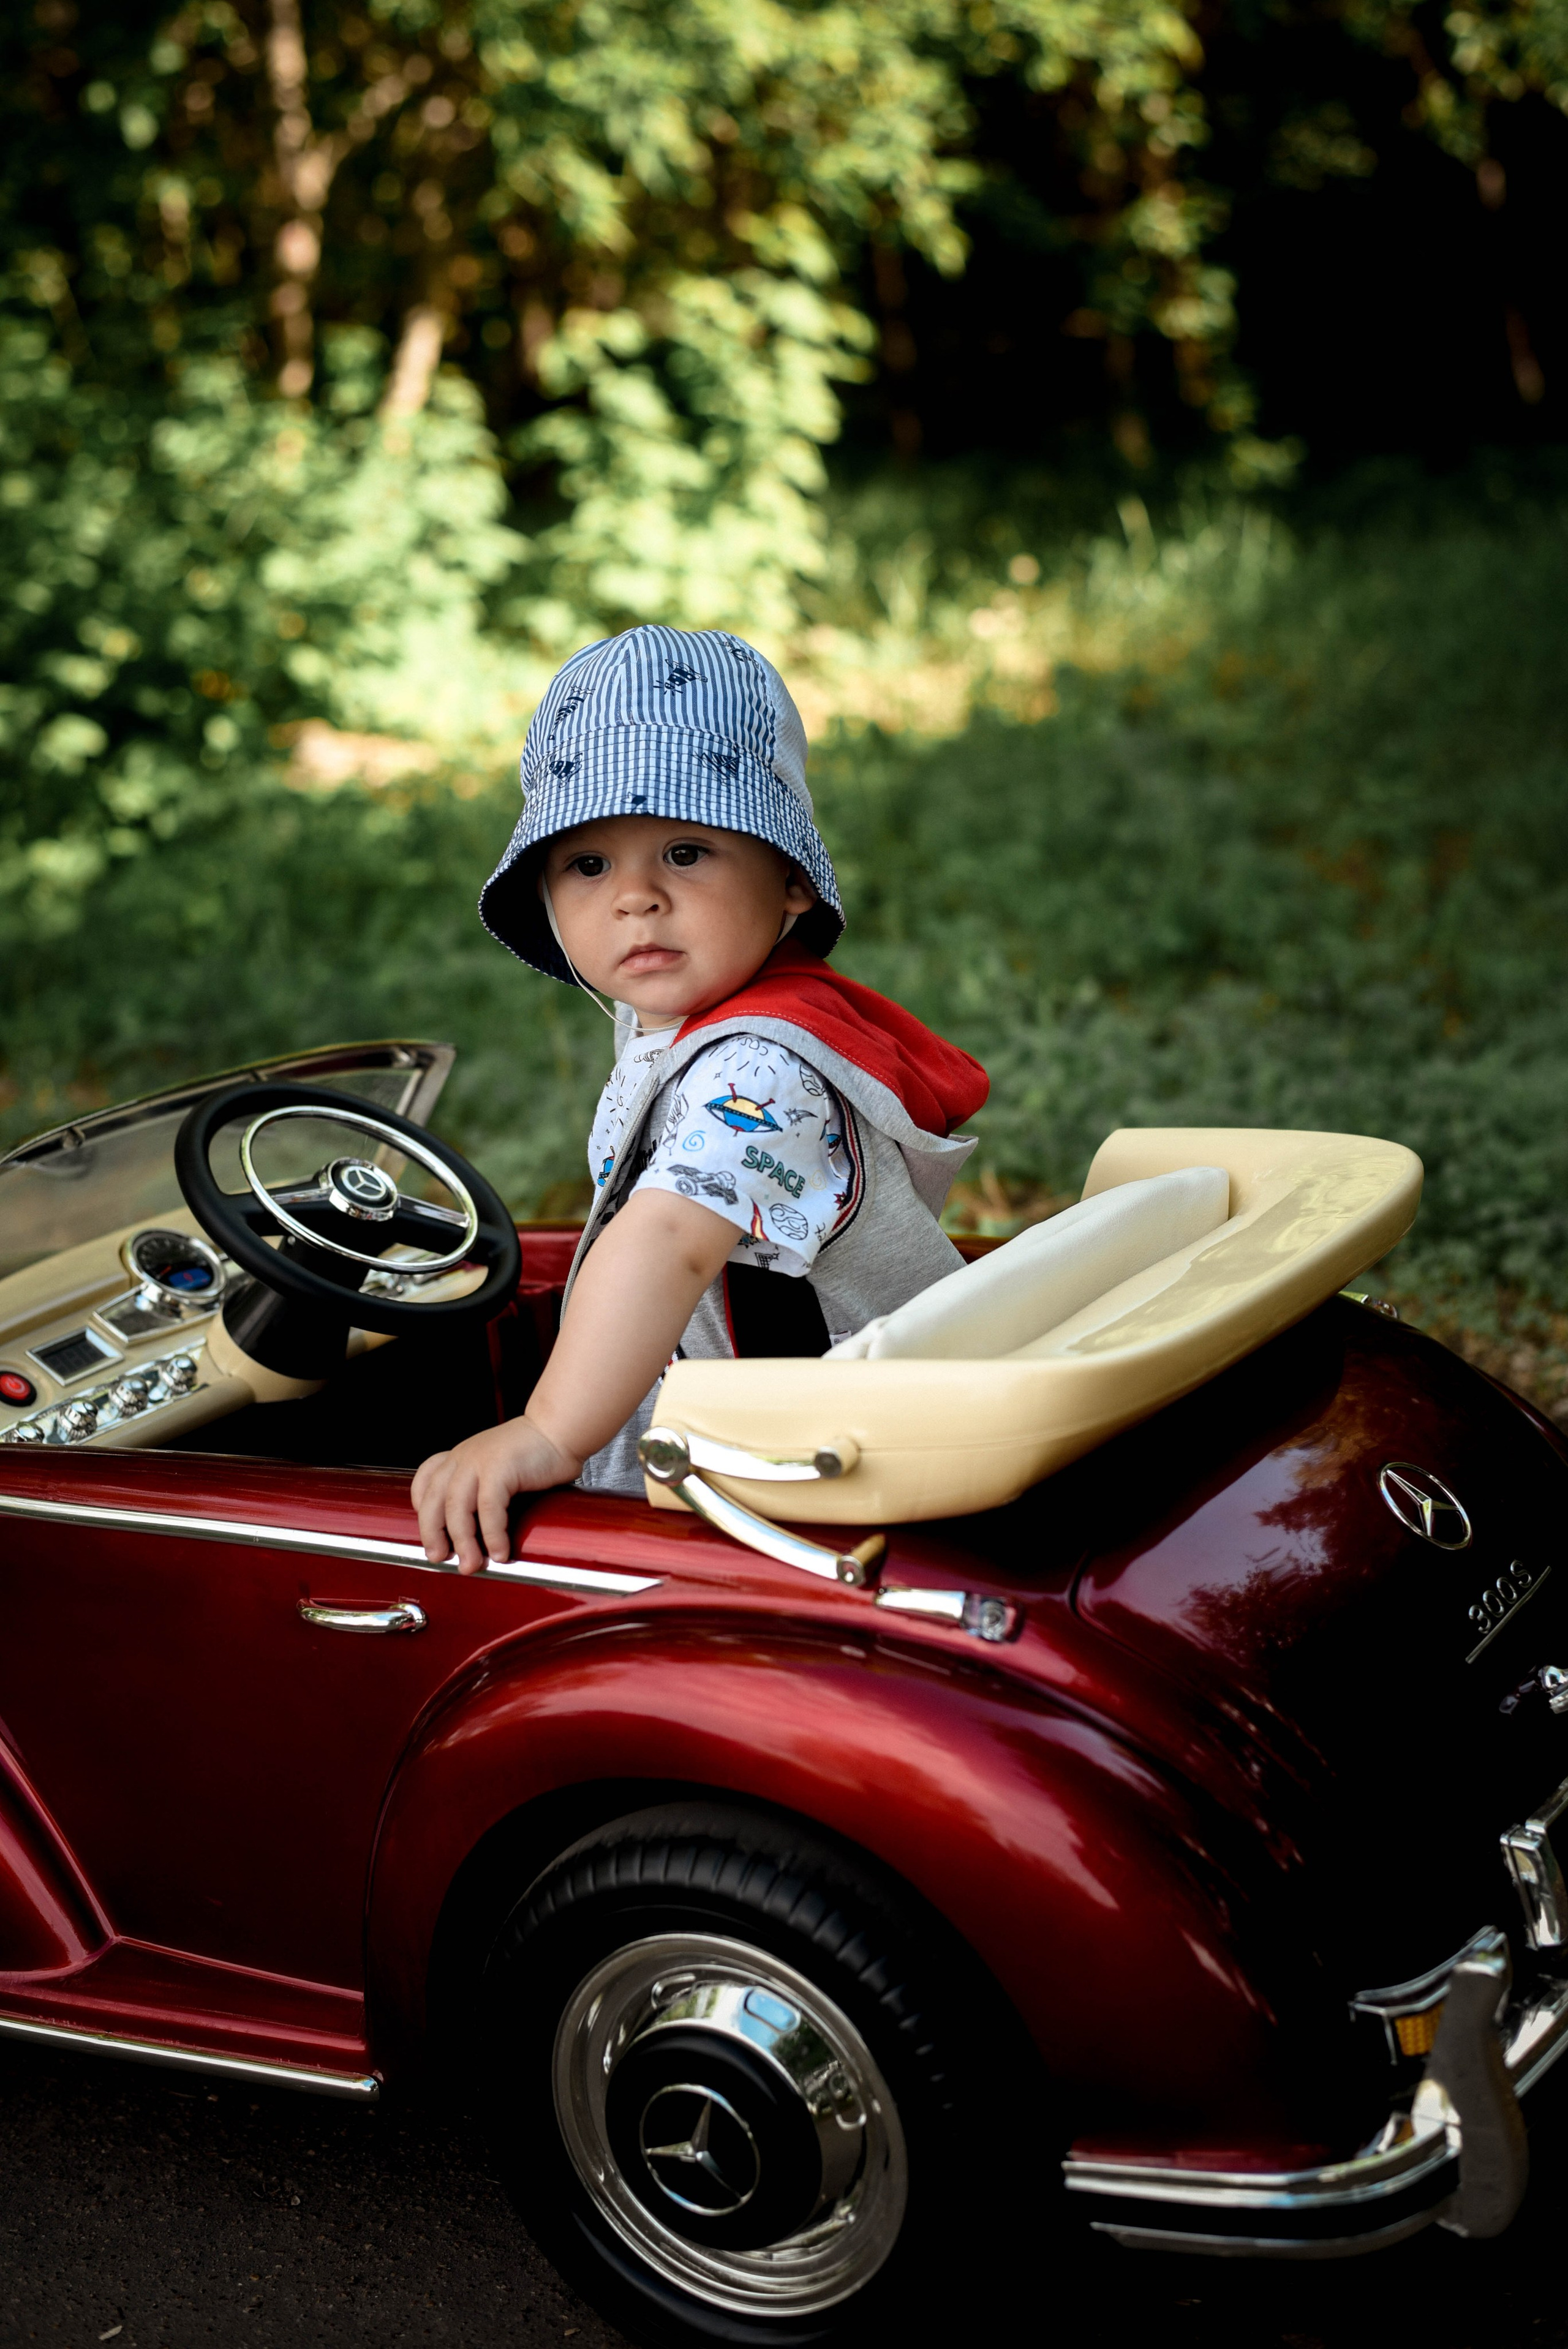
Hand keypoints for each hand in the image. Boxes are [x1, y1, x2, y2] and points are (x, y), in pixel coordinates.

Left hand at [411, 1415, 581, 1573]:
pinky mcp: (499, 1468)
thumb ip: (482, 1488)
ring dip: (463, 1542)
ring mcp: (479, 1461)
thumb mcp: (497, 1465)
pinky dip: (493, 1534)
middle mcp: (464, 1457)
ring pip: (457, 1508)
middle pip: (434, 1500)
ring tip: (471, 1564)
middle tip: (438, 1558)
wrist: (560, 1428)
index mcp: (460, 1456)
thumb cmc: (535, 1452)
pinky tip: (499, 1552)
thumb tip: (479, 1532)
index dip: (422, 1509)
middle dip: (433, 1534)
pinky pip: (489, 1509)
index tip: (430, 1532)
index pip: (425, 1480)